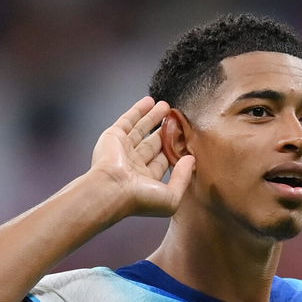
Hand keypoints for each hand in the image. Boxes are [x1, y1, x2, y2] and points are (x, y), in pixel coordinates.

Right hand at [88, 96, 195, 218]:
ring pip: (141, 129)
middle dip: (164, 131)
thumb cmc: (140, 200)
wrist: (110, 190)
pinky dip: (138, 110)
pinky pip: (128, 120)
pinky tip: (149, 101)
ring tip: (166, 106)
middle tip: (175, 119)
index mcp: (146, 181)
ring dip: (153, 117)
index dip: (174, 149)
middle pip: (153, 143)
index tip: (186, 138)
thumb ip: (183, 178)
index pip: (162, 161)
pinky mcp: (113, 136)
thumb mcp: (171, 197)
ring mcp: (123, 150)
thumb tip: (191, 160)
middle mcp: (134, 165)